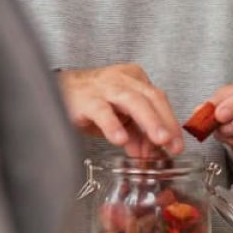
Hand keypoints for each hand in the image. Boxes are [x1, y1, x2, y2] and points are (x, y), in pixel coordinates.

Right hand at [55, 64, 183, 156]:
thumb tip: (154, 153)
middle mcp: (123, 80)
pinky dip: (113, 124)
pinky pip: (102, 111)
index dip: (171, 122)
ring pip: (132, 100)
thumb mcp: (119, 118)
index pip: (159, 99)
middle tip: (172, 143)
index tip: (177, 145)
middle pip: (151, 97)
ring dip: (148, 121)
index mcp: (135, 80)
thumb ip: (137, 134)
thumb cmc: (92, 102)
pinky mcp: (85, 99)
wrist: (55, 91)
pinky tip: (120, 139)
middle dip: (165, 121)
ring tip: (158, 141)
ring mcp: (104, 87)